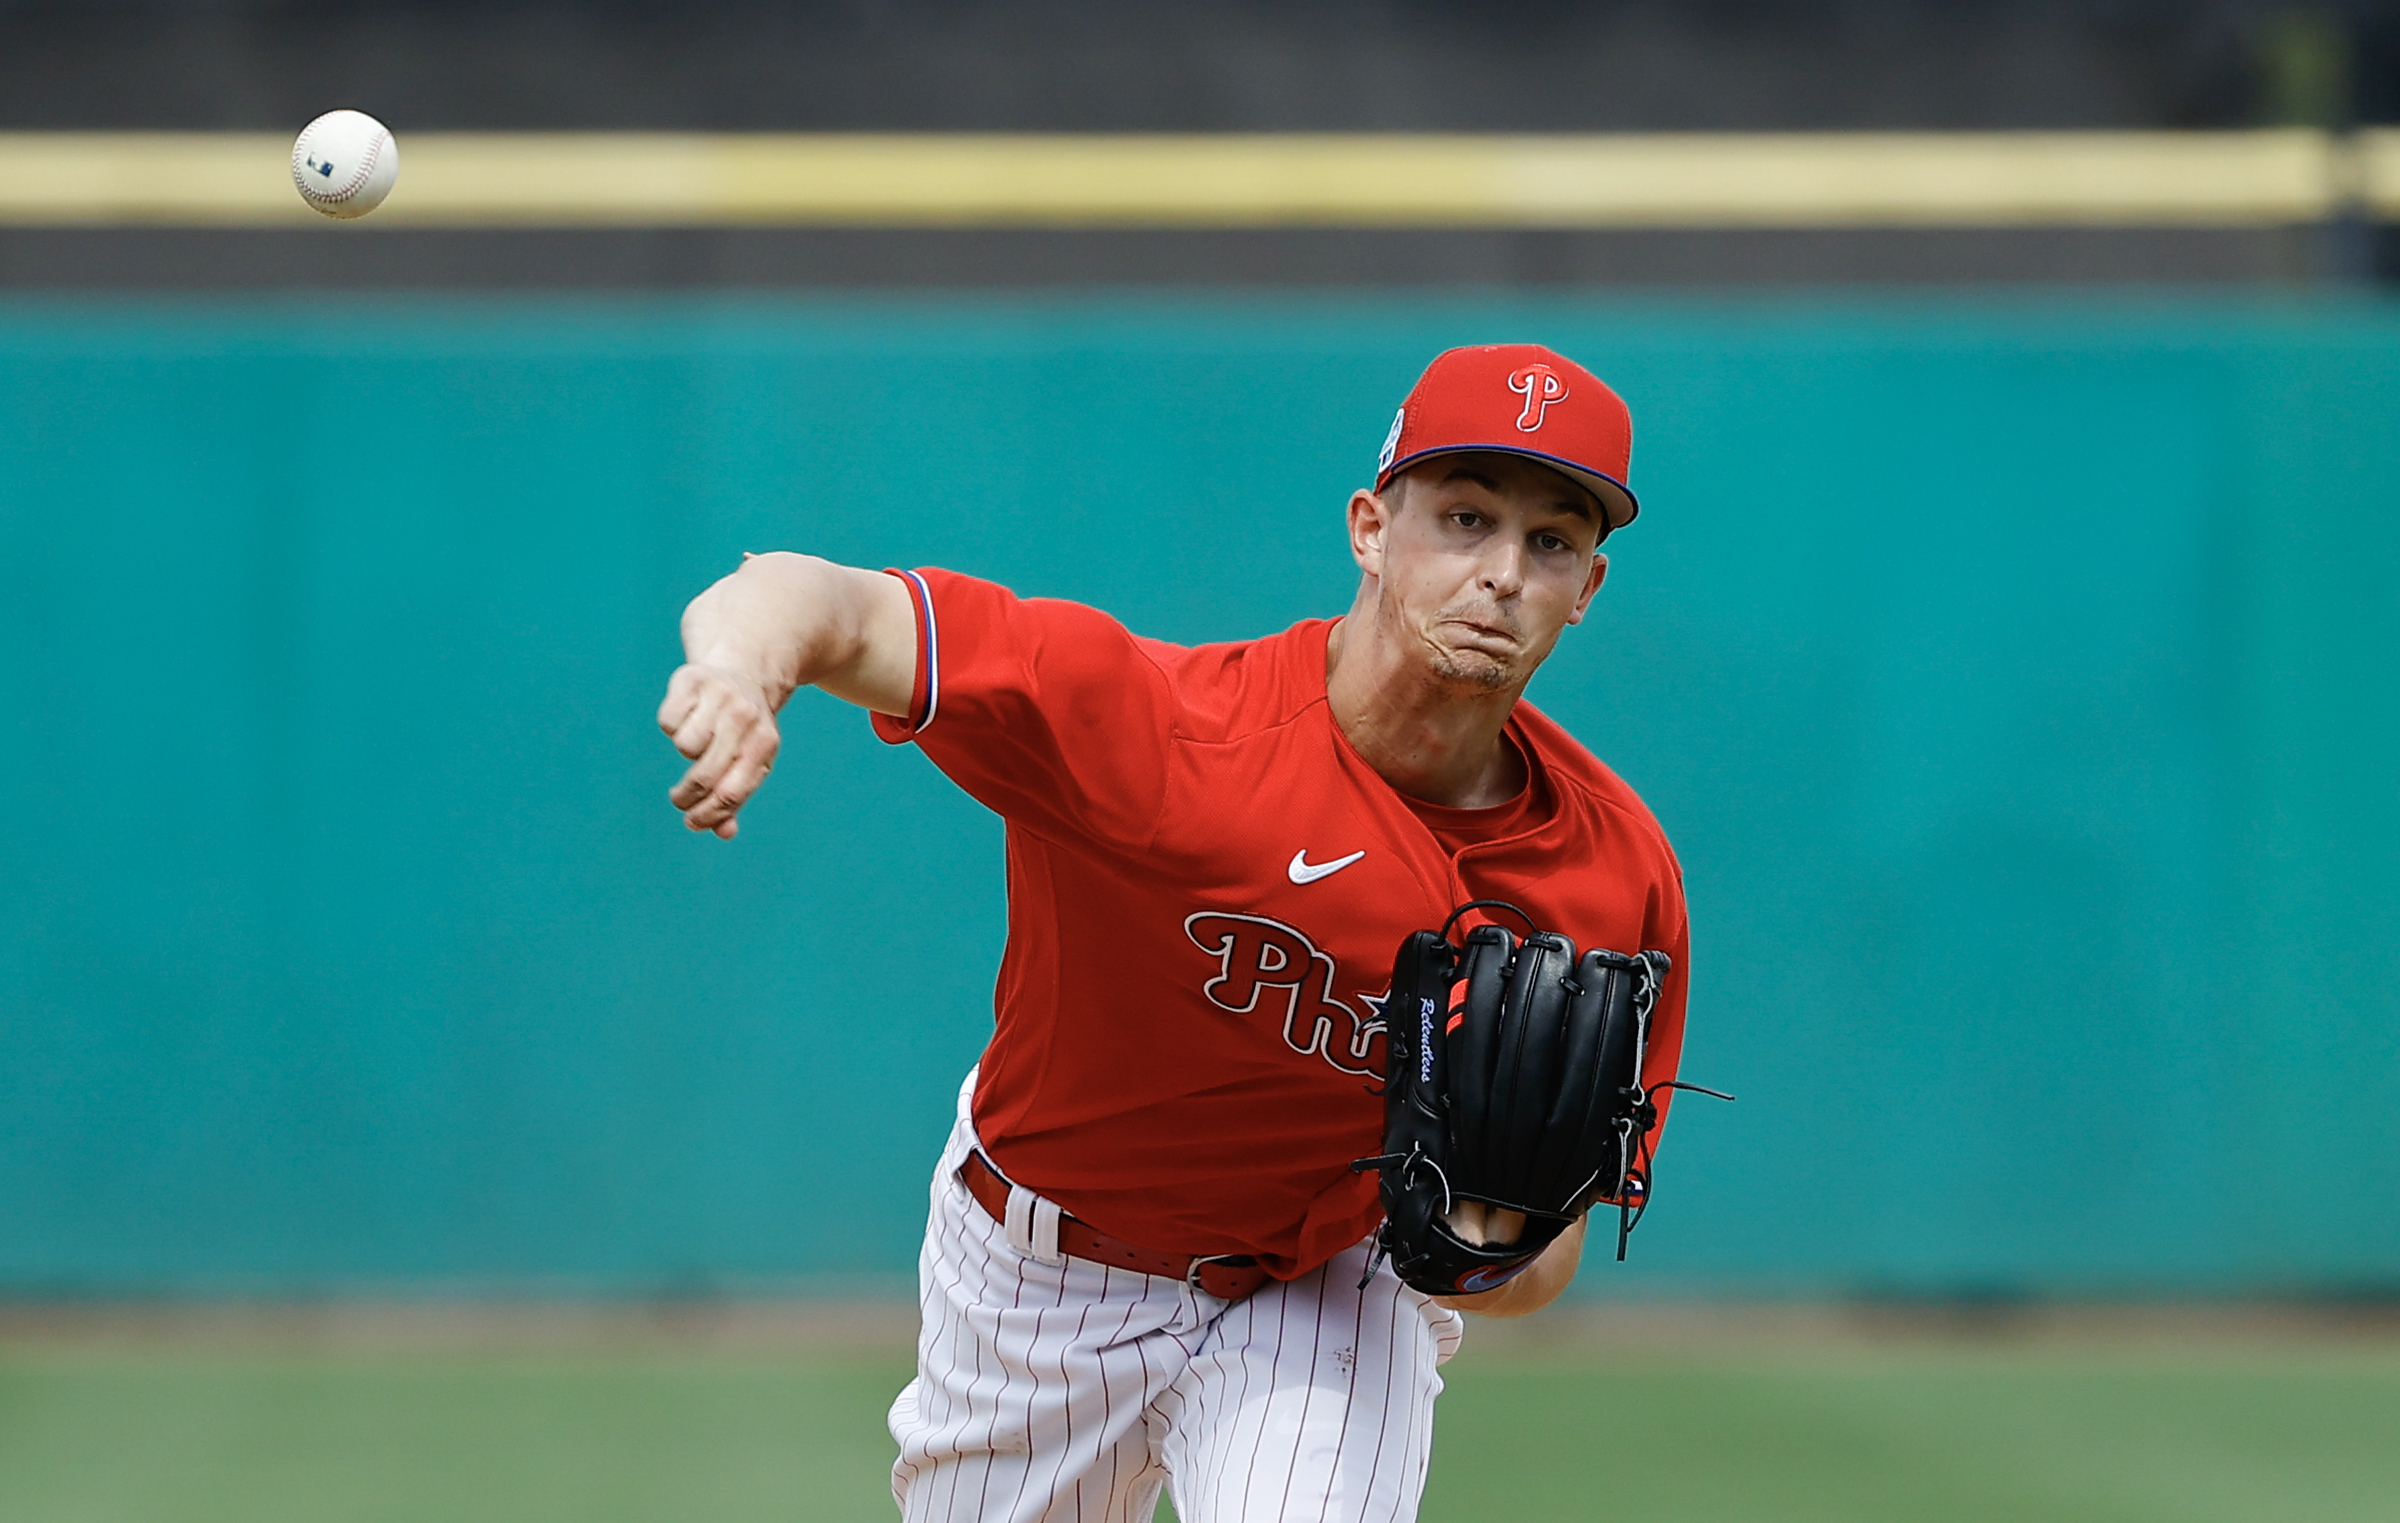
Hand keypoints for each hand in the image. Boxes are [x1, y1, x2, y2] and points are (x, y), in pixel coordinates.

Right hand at [658, 663, 781, 838]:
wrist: (745, 671)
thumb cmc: (745, 730)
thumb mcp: (751, 761)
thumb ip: (736, 797)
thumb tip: (723, 832)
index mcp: (765, 744)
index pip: (732, 792)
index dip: (708, 815)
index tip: (692, 822)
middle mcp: (746, 719)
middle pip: (705, 775)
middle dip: (686, 796)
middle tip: (680, 799)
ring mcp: (721, 696)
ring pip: (685, 746)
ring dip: (685, 752)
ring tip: (696, 742)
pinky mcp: (693, 680)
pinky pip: (669, 721)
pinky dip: (672, 725)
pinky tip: (687, 717)